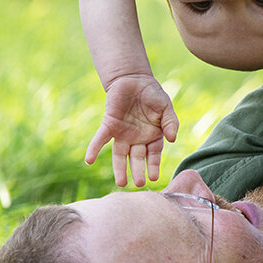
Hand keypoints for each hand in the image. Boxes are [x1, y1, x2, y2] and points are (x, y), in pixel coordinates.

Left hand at [86, 73, 180, 187]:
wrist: (134, 79)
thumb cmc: (152, 94)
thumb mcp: (166, 107)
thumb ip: (170, 123)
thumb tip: (172, 139)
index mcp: (152, 136)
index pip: (153, 154)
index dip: (153, 165)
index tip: (154, 177)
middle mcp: (137, 138)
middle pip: (136, 158)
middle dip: (137, 171)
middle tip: (138, 183)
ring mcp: (122, 133)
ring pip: (119, 154)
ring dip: (119, 168)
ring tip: (121, 183)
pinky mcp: (109, 125)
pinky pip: (100, 140)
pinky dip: (94, 149)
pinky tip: (89, 160)